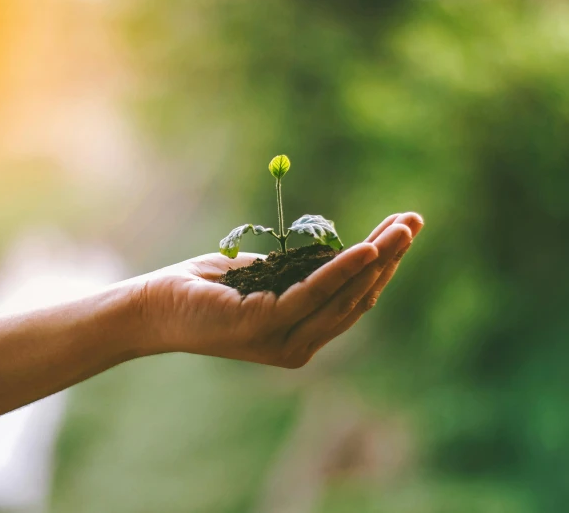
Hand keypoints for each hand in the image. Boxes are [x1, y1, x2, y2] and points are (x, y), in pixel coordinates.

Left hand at [128, 213, 422, 367]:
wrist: (154, 306)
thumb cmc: (206, 288)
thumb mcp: (266, 277)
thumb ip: (302, 275)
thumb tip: (339, 254)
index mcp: (301, 336)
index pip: (353, 300)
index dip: (382, 267)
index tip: (402, 231)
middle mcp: (299, 346)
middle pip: (358, 298)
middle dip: (390, 258)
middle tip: (414, 222)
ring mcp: (284, 341)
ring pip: (344, 296)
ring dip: (377, 258)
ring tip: (403, 228)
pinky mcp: (266, 326)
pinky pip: (315, 293)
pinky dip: (343, 269)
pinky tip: (367, 248)